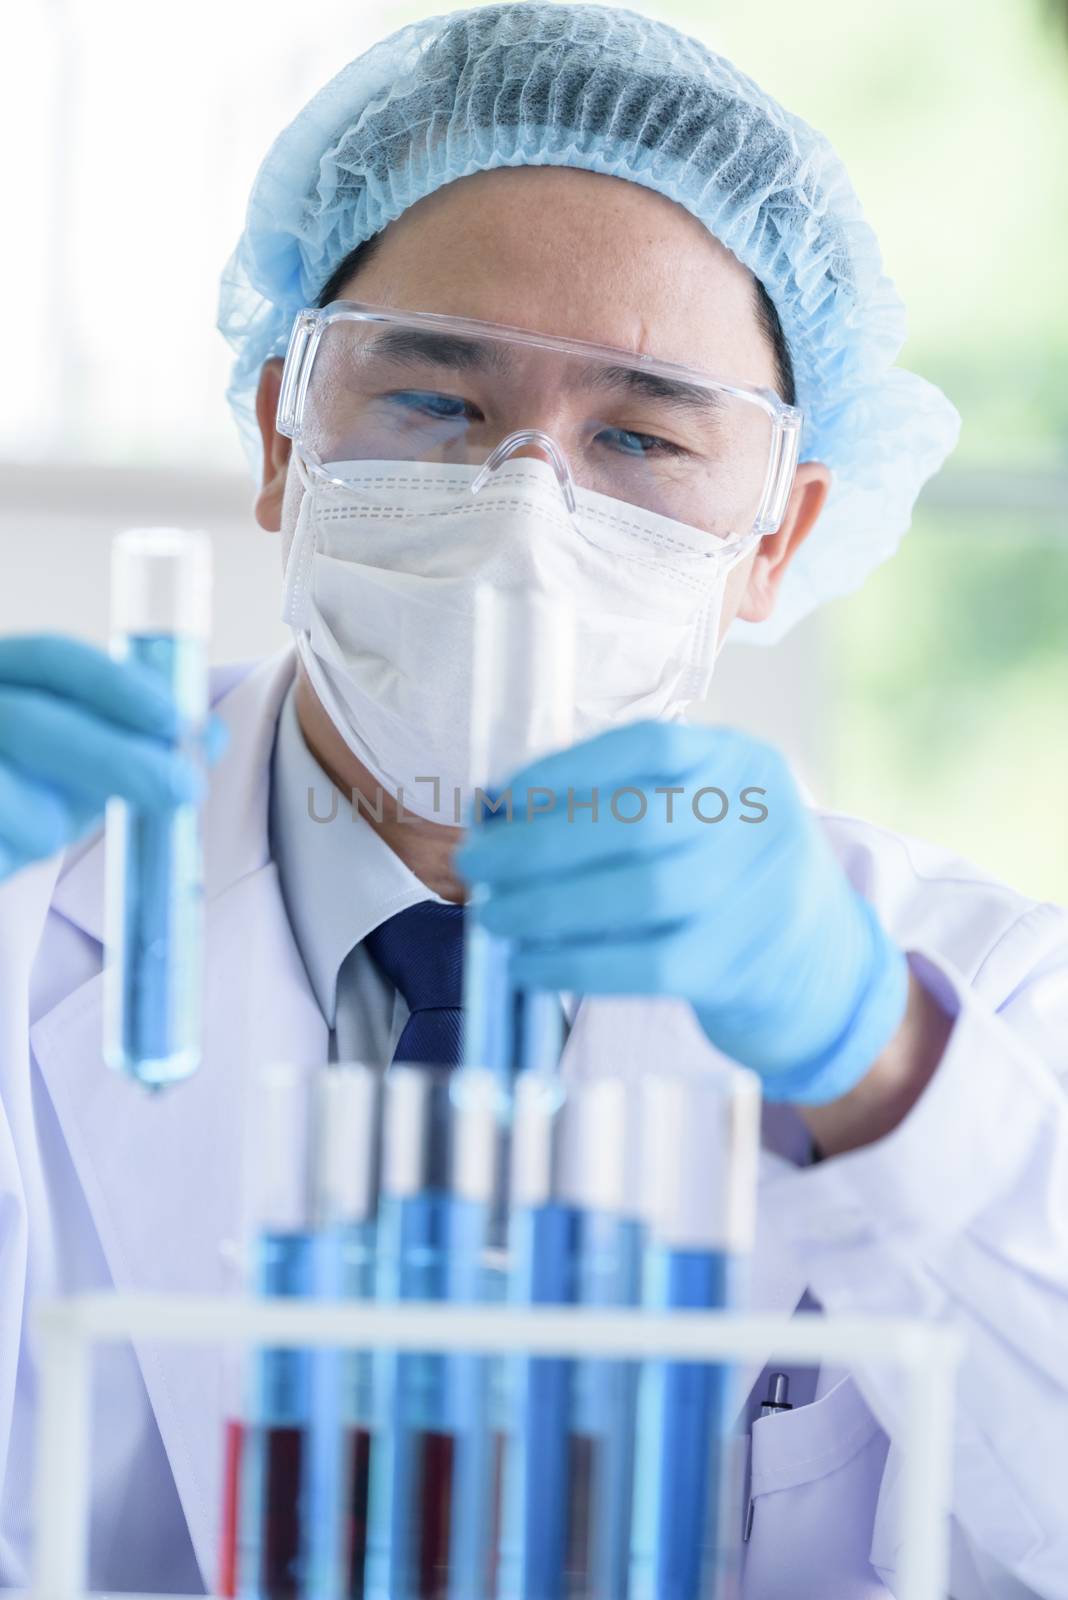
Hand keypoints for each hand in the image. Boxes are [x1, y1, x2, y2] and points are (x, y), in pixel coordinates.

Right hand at [0, 635, 224, 883]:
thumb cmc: (14, 789)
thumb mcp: (68, 758)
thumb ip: (132, 742)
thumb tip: (211, 735)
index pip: (53, 658)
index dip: (118, 685)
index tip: (175, 720)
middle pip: (38, 721)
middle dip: (120, 760)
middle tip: (182, 790)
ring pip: (15, 800)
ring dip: (48, 825)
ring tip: (37, 830)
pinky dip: (9, 853)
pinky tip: (3, 848)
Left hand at [455, 721, 907, 1105]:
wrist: (817, 959)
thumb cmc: (725, 870)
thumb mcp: (702, 808)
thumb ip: (622, 798)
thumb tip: (499, 811)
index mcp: (742, 763)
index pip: (651, 746)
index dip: (566, 769)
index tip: (501, 795)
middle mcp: (759, 820)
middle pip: (636, 826)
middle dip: (537, 845)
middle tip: (476, 863)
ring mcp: (756, 896)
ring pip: (637, 896)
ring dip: (545, 907)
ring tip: (492, 915)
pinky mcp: (738, 966)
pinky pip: (642, 966)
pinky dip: (572, 965)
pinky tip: (525, 964)